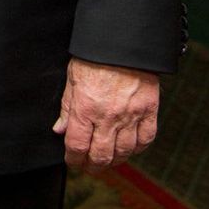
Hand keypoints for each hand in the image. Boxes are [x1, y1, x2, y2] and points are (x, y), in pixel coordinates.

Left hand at [53, 56, 158, 170]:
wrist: (122, 41)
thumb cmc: (94, 56)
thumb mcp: (72, 77)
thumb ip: (66, 106)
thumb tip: (59, 130)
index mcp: (85, 108)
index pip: (77, 145)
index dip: (73, 158)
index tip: (72, 160)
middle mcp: (108, 116)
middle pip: (101, 155)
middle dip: (92, 166)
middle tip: (89, 167)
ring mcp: (130, 115)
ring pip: (123, 152)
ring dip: (114, 161)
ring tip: (107, 161)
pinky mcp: (149, 111)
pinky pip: (145, 139)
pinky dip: (137, 148)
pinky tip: (129, 148)